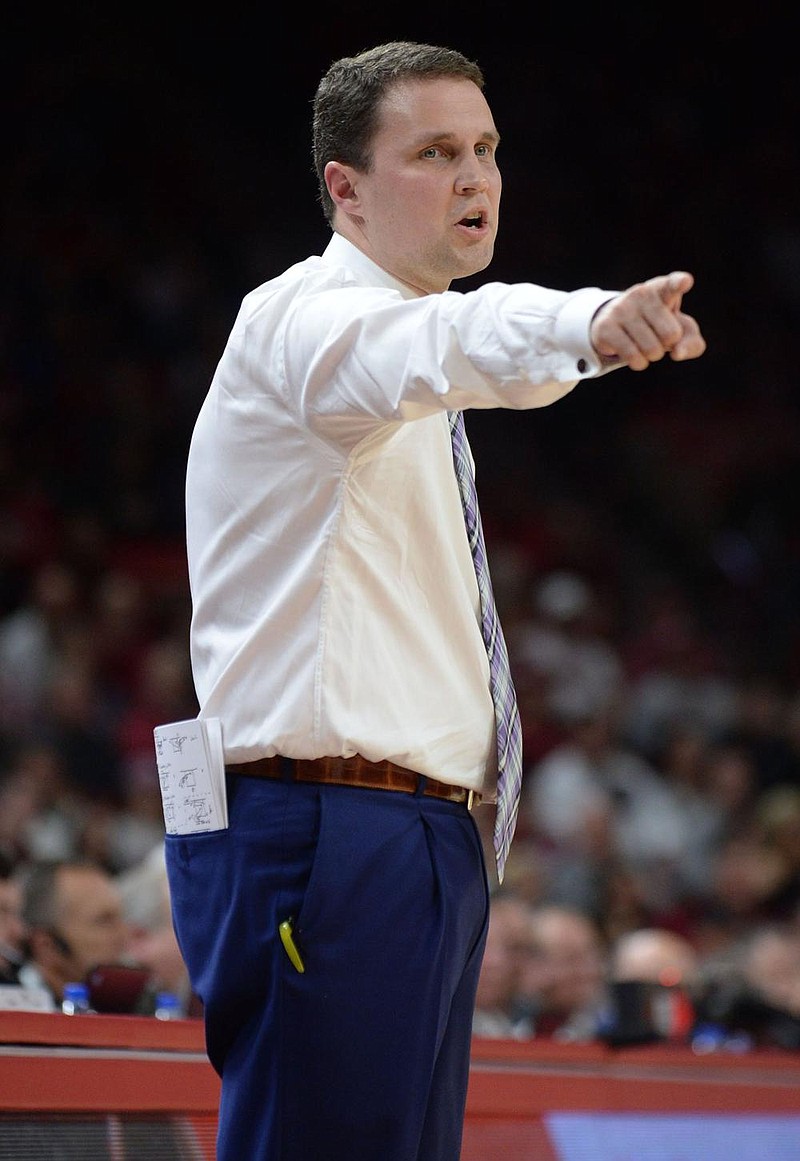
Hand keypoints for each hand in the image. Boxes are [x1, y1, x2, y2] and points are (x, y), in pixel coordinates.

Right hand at [590, 271, 705, 371]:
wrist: (616, 326)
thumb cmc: (657, 327)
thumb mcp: (680, 332)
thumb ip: (692, 344)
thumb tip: (677, 353)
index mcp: (663, 289)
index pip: (673, 284)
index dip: (679, 283)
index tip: (685, 282)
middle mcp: (642, 293)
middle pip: (671, 335)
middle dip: (667, 345)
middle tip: (656, 336)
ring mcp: (621, 308)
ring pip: (652, 349)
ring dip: (652, 355)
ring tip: (644, 344)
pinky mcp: (606, 326)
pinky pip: (633, 356)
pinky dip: (638, 363)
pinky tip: (634, 354)